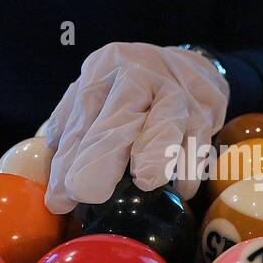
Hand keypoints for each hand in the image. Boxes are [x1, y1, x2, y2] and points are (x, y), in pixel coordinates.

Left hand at [43, 42, 228, 213]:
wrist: (192, 66)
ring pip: (168, 119)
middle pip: (122, 114)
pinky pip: (199, 140)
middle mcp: (142, 74)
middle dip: (104, 154)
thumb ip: (73, 122)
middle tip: (85, 190)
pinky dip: (190, 166)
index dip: (70, 157)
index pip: (84, 114)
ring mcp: (178, 91)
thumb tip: (55, 166)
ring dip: (157, 151)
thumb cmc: (134, 86)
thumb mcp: (98, 88)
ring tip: (146, 180)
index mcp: (107, 67)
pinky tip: (180, 188)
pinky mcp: (207, 110)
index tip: (60, 195)